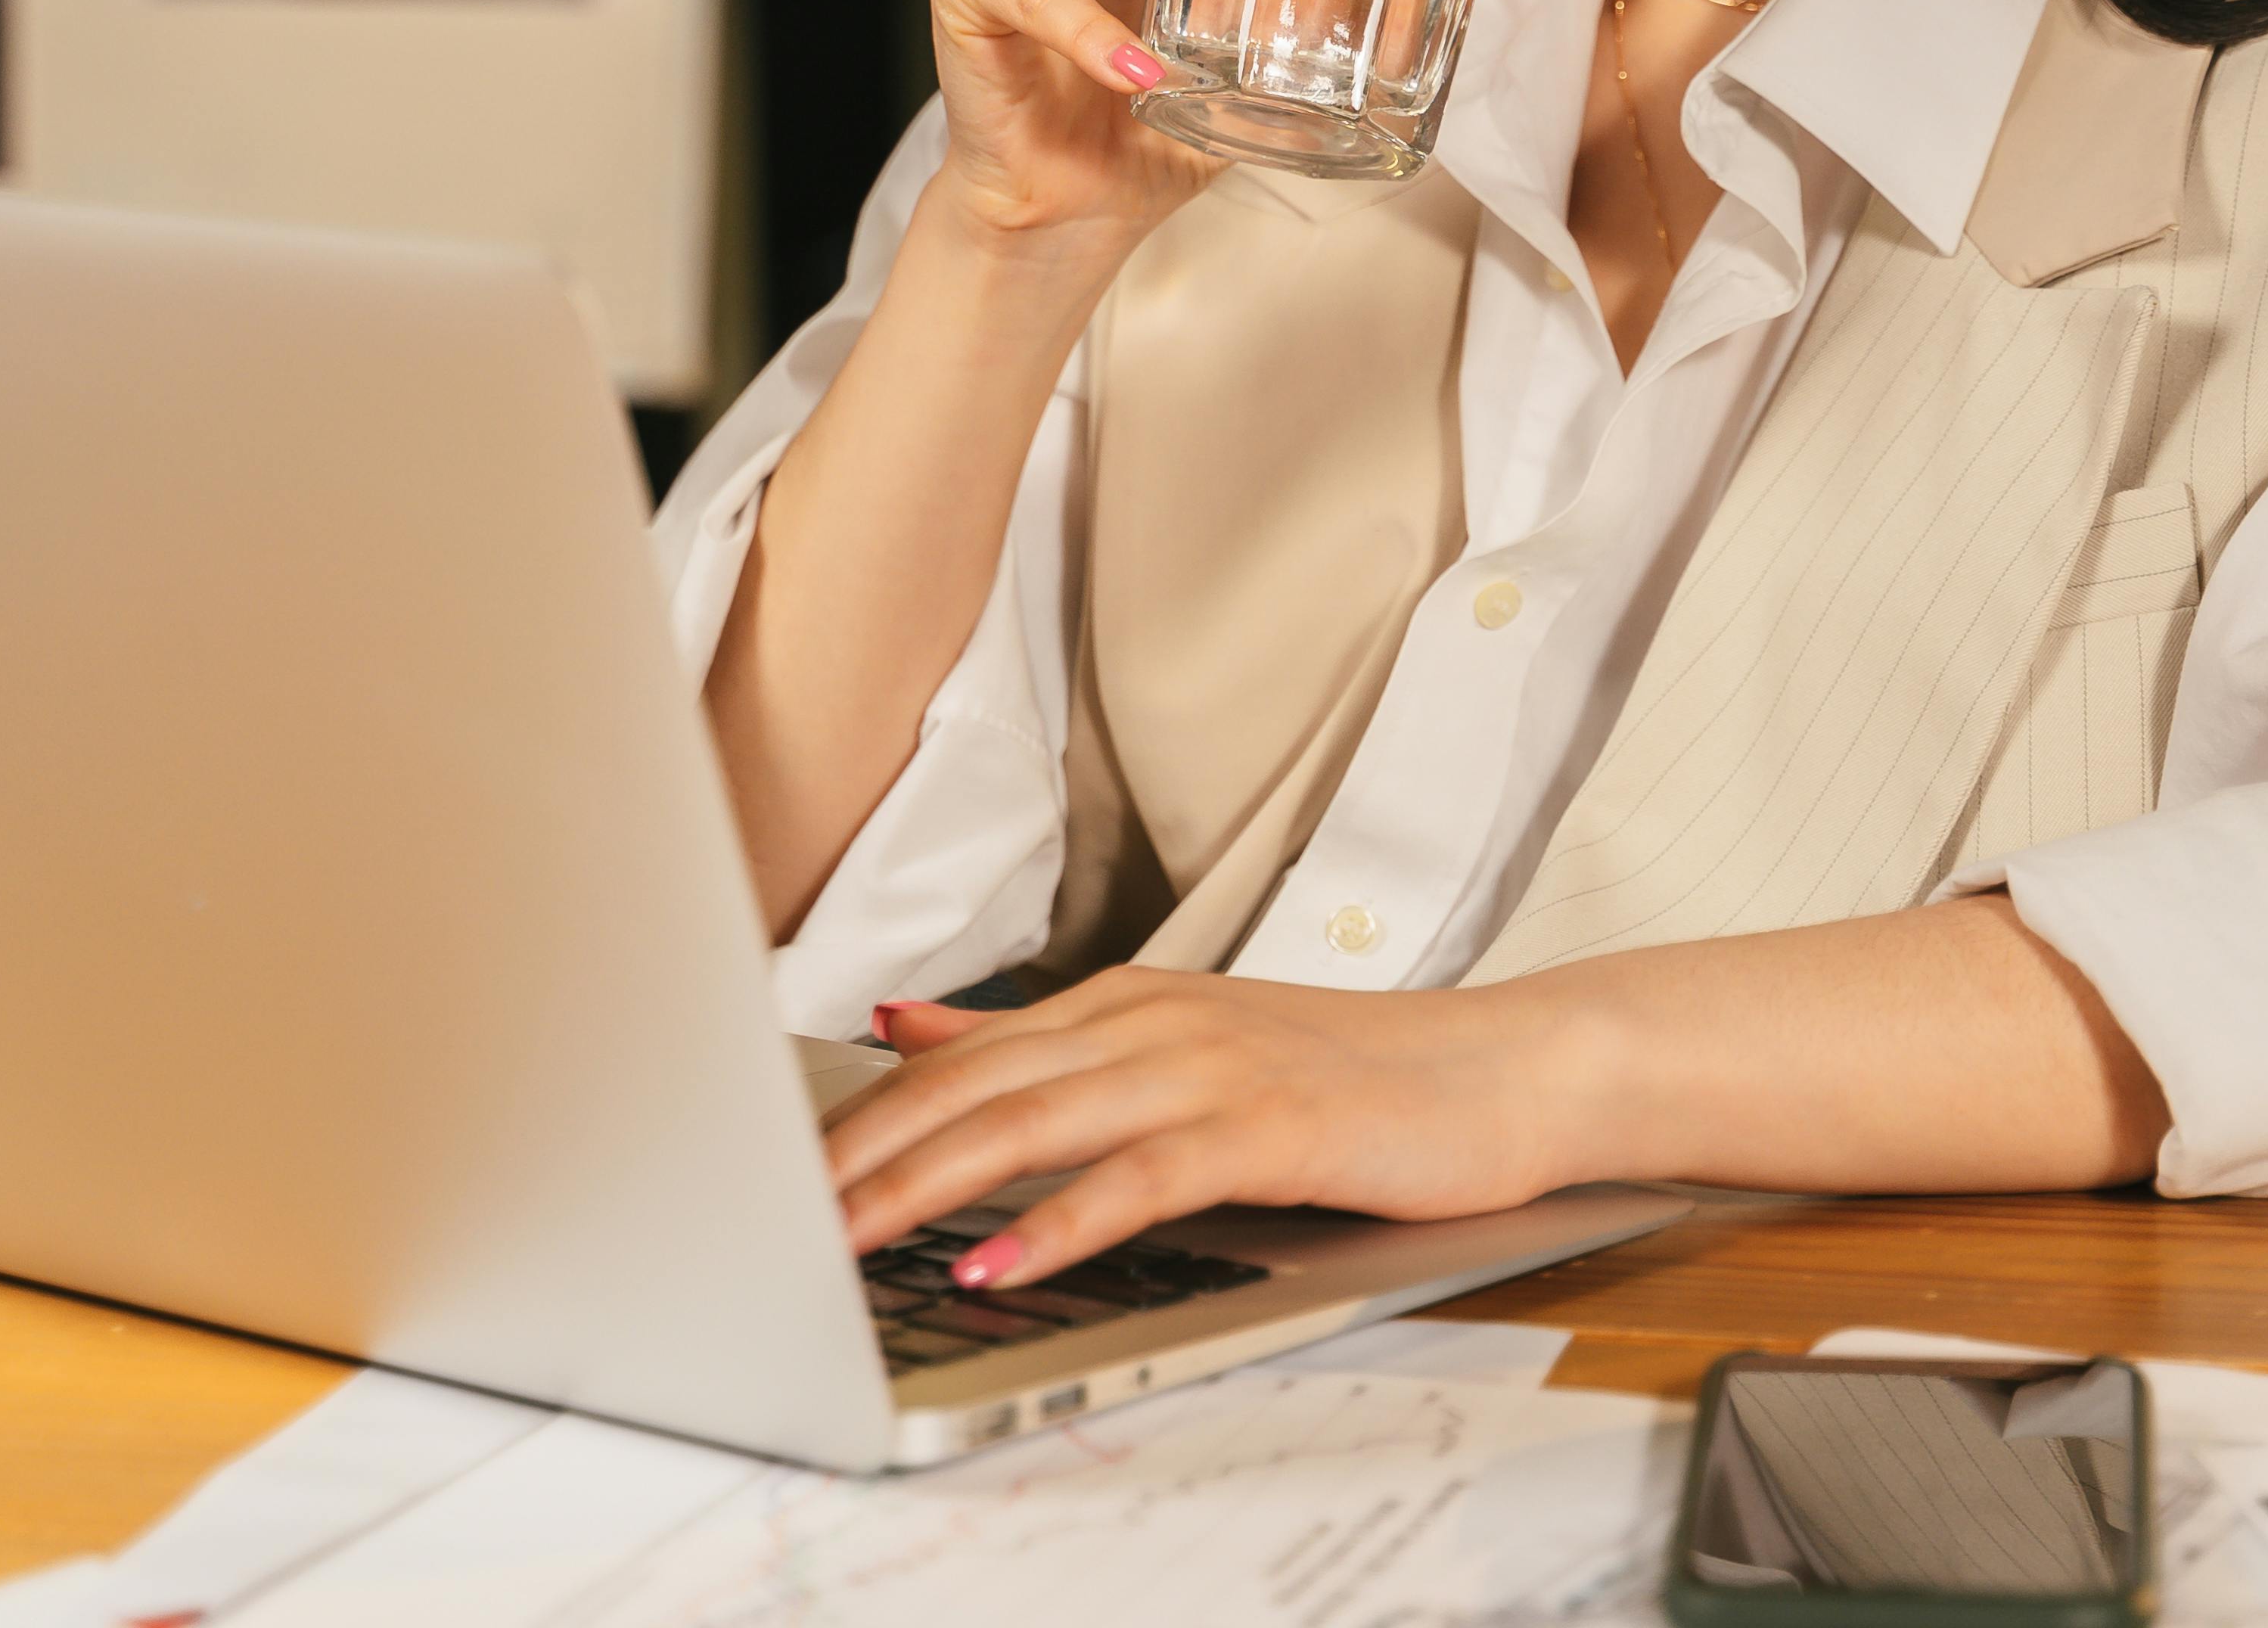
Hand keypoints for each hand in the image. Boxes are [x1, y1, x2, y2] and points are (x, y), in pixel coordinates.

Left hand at [829, 969, 1586, 1291]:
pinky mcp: (1264, 1123)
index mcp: (1119, 1005)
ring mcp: (1206, 1066)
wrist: (1500, 1069)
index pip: (957, 1063)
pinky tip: (996, 1262)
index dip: (857, 1120)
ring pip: (1033, 1123)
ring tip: (842, 1243)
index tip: (766, 1177)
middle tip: (769, 1220)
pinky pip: (1136, 1176)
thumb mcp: (1177, 1044)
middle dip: (862, 1157)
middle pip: (973, 1089)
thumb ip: (1038, 1043)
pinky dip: (1057, 1221)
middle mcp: (1149, 1021)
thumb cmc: (1347, 1075)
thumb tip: (904, 1028)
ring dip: (928, 1188)